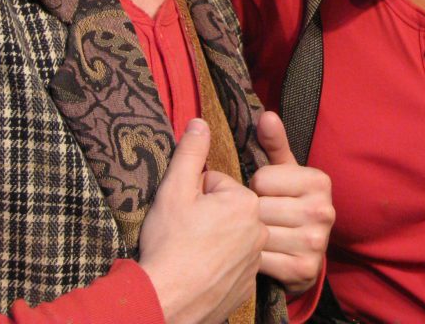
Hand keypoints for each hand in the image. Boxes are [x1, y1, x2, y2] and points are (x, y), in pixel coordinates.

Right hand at [139, 119, 266, 323]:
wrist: (165, 301)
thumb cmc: (169, 244)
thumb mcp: (174, 191)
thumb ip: (190, 153)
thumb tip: (200, 123)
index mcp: (245, 202)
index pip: (217, 185)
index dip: (194, 196)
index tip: (182, 214)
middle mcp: (258, 230)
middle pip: (226, 211)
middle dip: (206, 217)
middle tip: (183, 233)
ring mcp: (255, 260)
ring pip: (230, 237)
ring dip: (212, 241)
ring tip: (189, 253)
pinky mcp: (247, 285)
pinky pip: (232, 265)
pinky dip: (216, 266)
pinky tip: (197, 272)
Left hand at [251, 111, 334, 295]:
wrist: (303, 257)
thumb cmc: (288, 205)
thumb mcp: (284, 173)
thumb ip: (274, 144)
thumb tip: (266, 115)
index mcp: (320, 181)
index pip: (262, 178)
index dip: (255, 188)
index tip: (265, 195)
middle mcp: (323, 211)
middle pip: (258, 207)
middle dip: (249, 213)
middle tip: (255, 219)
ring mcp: (316, 242)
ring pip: (257, 234)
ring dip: (246, 237)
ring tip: (253, 236)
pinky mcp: (303, 271)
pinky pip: (259, 260)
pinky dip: (251, 260)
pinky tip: (255, 256)